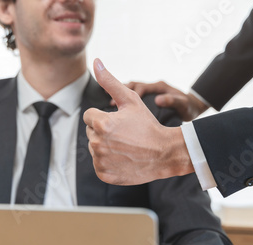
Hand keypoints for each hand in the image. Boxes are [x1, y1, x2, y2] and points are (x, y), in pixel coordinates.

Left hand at [83, 59, 193, 184]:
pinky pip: (98, 164)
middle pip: (91, 132)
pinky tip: (123, 159)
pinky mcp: (104, 174)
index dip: (104, 117)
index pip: (89, 116)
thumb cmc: (147, 125)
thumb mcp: (130, 100)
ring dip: (105, 146)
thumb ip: (110, 81)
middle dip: (103, 131)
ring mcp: (100, 161)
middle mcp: (97, 143)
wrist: (164, 154)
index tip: (119, 122)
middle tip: (124, 135)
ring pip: (94, 148)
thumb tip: (96, 61)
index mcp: (101, 123)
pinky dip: (108, 162)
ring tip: (125, 147)